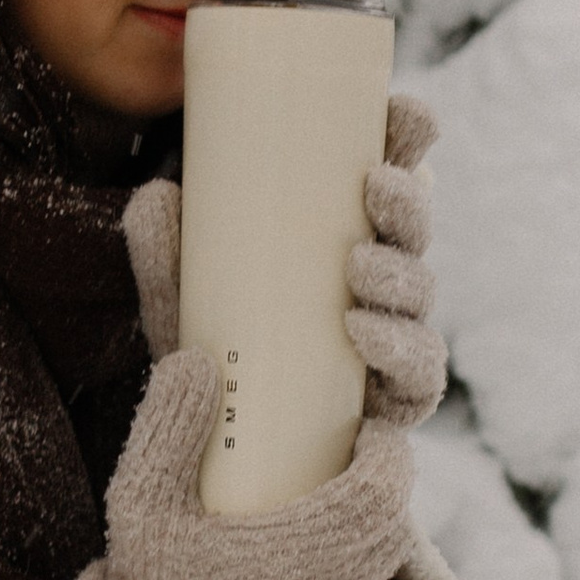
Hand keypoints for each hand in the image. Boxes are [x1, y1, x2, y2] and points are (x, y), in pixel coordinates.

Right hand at [38, 354, 415, 579]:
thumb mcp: (142, 504)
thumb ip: (169, 430)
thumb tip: (197, 361)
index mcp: (301, 559)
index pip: (382, 495)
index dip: (387, 457)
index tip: (368, 432)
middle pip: (390, 530)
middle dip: (379, 490)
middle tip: (348, 462)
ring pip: (378, 569)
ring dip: (361, 537)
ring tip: (320, 512)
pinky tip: (304, 569)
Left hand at [120, 90, 446, 426]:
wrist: (229, 468)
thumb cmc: (218, 362)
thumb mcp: (181, 301)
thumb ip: (164, 253)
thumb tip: (156, 193)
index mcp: (345, 242)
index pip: (387, 183)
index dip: (408, 142)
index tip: (404, 111)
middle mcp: (380, 288)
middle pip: (415, 234)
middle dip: (409, 203)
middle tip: (374, 185)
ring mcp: (393, 346)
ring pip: (422, 299)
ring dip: (401, 275)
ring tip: (357, 266)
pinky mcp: (395, 406)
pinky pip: (417, 376)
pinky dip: (397, 349)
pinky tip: (361, 330)